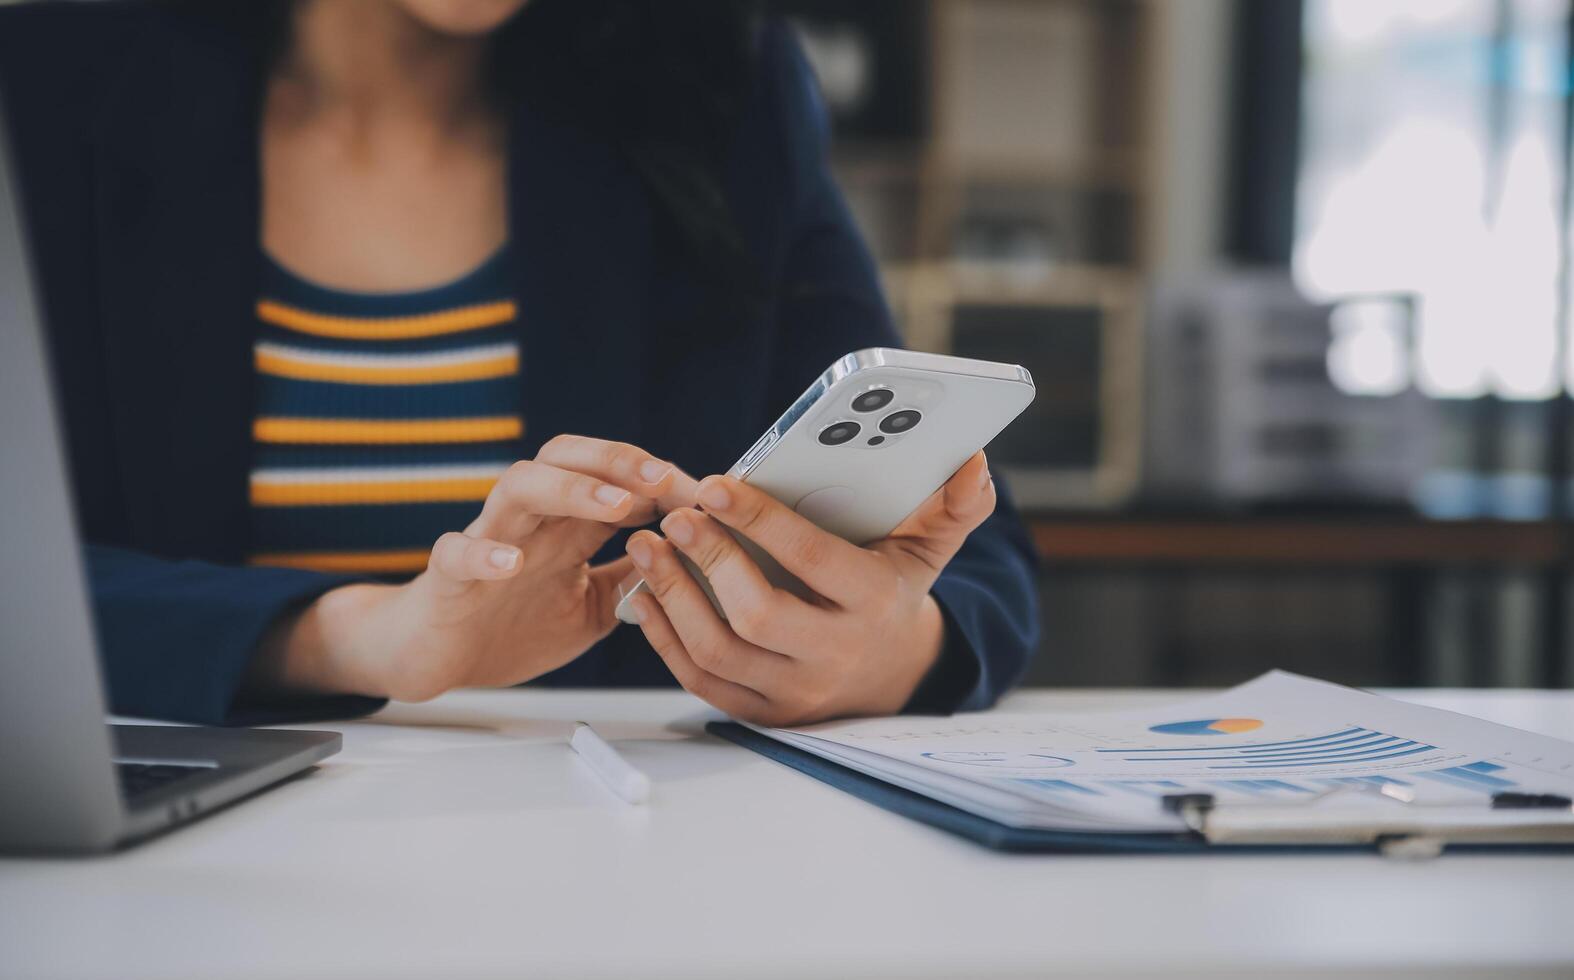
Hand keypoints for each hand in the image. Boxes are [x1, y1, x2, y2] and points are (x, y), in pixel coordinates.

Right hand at [252, 435, 696, 701]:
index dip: (662, 482)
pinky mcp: (447, 575)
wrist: (434, 656)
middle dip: (619, 461)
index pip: (616, 480)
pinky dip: (483, 553)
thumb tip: (692, 562)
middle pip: (568, 458)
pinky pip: (457, 552)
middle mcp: (530, 521)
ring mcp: (487, 540)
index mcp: (566, 526)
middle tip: (665, 479)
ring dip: (572, 489)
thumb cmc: (511, 623)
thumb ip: (631, 580)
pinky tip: (512, 563)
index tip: (708, 497)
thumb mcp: (591, 607)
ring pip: (521, 486)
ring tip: (616, 504)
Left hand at [623, 451, 995, 725]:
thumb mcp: (929, 550)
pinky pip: (701, 680)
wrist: (893, 677)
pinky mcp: (761, 713)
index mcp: (872, 604)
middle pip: (758, 615)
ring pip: (719, 652)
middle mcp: (833, 655)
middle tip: (674, 516)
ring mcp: (794, 692)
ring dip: (673, 597)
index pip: (813, 562)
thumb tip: (976, 464)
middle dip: (710, 561)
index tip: (715, 484)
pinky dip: (666, 638)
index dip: (761, 522)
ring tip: (648, 546)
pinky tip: (646, 594)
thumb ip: (954, 507)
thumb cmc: (895, 593)